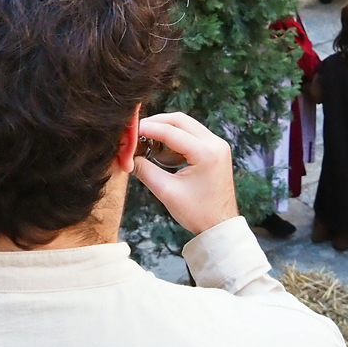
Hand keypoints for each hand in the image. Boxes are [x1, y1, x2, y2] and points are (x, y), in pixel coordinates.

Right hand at [132, 112, 237, 235]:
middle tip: (137, 131)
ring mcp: (218, 145)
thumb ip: (145, 170)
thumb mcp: (166, 191)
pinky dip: (176, 136)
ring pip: (187, 124)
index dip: (147, 128)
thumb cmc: (197, 213)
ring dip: (166, 129)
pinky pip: (193, 134)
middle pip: (180, 120)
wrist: (220, 225)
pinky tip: (163, 148)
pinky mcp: (216, 150)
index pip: (170, 131)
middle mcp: (215, 143)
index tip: (130, 130)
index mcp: (206, 153)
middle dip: (156, 123)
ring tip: (147, 140)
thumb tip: (127, 157)